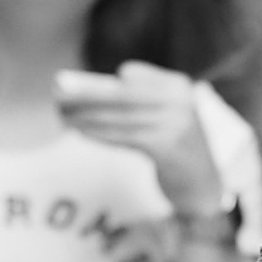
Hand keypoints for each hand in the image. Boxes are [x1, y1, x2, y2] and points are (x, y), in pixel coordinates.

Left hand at [56, 62, 222, 215]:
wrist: (204, 184)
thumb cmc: (176, 146)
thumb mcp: (167, 114)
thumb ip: (141, 97)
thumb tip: (102, 82)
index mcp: (179, 86)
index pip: (132, 77)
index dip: (98, 82)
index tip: (68, 84)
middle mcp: (181, 102)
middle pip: (123, 95)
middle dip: (86, 94)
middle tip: (57, 94)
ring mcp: (177, 125)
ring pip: (120, 118)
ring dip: (87, 117)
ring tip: (63, 117)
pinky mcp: (168, 149)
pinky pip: (125, 137)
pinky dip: (100, 134)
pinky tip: (80, 132)